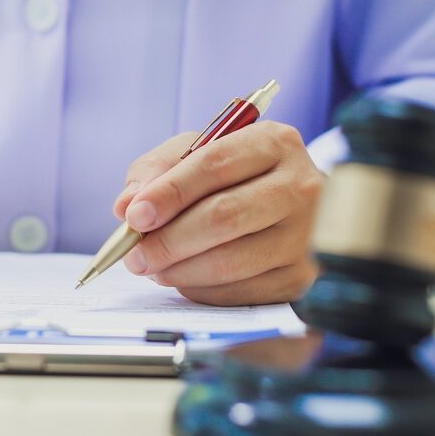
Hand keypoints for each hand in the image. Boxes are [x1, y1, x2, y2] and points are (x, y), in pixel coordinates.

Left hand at [113, 122, 323, 305]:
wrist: (293, 207)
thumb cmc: (236, 177)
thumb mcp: (197, 153)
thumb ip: (158, 170)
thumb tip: (127, 207)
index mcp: (274, 143)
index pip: (215, 165)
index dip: (169, 193)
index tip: (134, 217)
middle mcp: (301, 186)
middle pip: (224, 217)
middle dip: (168, 240)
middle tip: (135, 255)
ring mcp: (307, 235)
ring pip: (230, 262)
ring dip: (179, 270)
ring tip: (153, 267)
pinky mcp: (303, 277)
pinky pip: (240, 292)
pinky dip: (201, 290)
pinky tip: (185, 278)